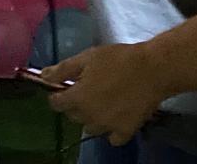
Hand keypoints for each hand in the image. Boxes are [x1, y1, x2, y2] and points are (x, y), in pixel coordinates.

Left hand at [42, 43, 168, 145]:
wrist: (152, 69)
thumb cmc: (117, 59)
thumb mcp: (86, 58)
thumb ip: (63, 70)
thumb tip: (43, 77)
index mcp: (78, 98)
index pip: (56, 104)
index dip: (57, 95)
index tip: (62, 88)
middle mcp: (90, 117)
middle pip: (73, 115)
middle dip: (74, 104)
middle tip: (85, 89)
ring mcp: (108, 126)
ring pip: (91, 127)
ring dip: (91, 117)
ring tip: (100, 102)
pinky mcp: (126, 131)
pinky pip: (112, 138)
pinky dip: (110, 130)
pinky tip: (114, 116)